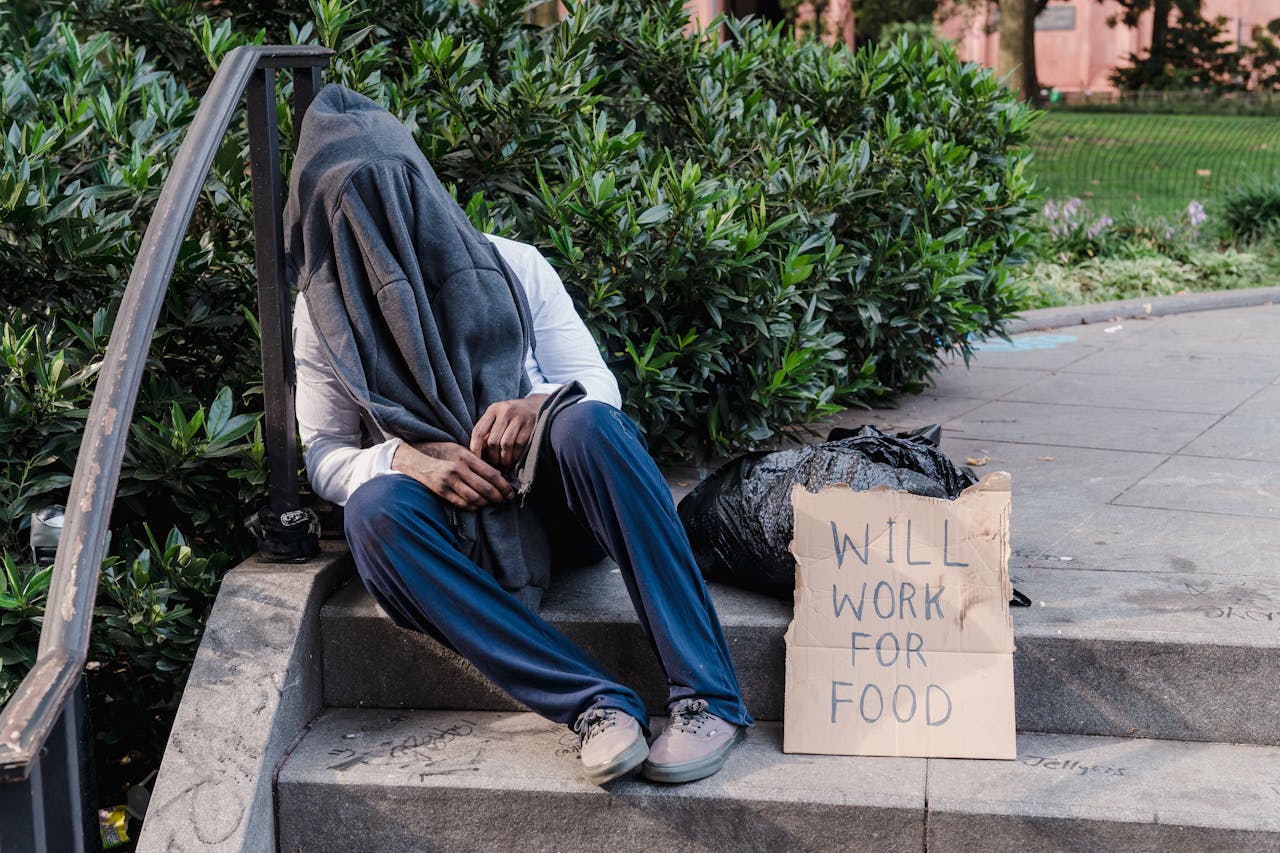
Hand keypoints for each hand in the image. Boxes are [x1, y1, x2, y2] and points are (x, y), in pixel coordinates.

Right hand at [392, 441, 513, 509]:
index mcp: (465, 456)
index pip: (491, 474)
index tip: (510, 491)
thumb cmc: (440, 451)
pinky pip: (461, 503)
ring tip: (492, 502)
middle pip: (485, 488)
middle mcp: (457, 469)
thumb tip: (497, 475)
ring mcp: (448, 481)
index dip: (504, 485)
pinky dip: (472, 506)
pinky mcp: (440, 491)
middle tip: (505, 500)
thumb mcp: (459, 449)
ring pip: (474, 498)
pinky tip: (477, 505)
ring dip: (486, 503)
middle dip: (498, 497)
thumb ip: (476, 460)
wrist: (413, 456)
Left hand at [469, 394, 548, 470]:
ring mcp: (519, 418)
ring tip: (505, 465)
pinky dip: (516, 456)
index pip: (478, 431)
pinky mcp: (530, 424)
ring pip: (506, 444)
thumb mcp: (498, 418)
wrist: (537, 405)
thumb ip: (488, 432)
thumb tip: (477, 453)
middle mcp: (505, 412)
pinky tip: (515, 460)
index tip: (475, 460)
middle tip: (495, 465)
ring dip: (505, 459)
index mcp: (493, 409)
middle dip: (493, 457)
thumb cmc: (512, 416)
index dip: (474, 448)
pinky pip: (520, 445)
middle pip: (493, 441)